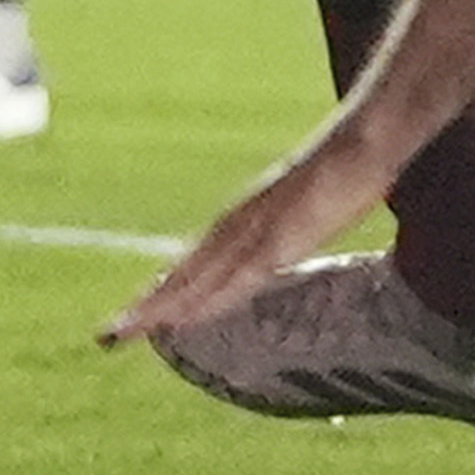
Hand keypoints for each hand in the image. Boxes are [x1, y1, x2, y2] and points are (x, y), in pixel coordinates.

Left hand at [99, 122, 408, 346]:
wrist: (367, 137)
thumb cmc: (349, 167)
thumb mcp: (314, 203)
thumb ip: (295, 223)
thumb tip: (289, 241)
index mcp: (249, 216)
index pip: (198, 262)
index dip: (168, 290)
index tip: (139, 317)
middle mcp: (242, 221)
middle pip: (186, 272)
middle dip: (148, 306)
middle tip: (107, 337)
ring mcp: (258, 228)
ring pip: (199, 276)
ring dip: (163, 306)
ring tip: (127, 332)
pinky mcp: (279, 236)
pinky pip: (233, 275)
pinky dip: (205, 297)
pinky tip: (184, 317)